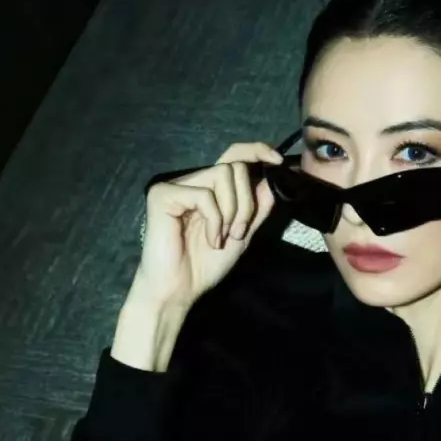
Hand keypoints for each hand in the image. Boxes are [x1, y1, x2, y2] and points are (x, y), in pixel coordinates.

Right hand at [133, 140, 283, 310]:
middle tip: (237, 233)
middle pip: (234, 167)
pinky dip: (214, 220)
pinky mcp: (162, 195)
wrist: (180, 290)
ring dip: (231, 211)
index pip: (233, 155)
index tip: (277, 161)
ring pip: (223, 175)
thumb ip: (256, 208)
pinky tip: (210, 240)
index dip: (256, 151)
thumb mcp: (242, 234)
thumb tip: (270, 180)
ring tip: (221, 237)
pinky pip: (204, 195)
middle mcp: (192, 181)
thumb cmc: (205, 265)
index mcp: (210, 189)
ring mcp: (176, 186)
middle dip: (245, 203)